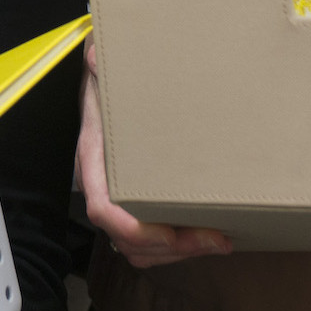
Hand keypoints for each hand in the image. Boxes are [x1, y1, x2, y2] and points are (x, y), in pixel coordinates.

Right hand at [78, 65, 232, 266]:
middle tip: (216, 239)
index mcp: (92, 160)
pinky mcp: (134, 202)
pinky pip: (147, 242)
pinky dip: (175, 249)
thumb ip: (100, 65)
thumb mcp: (103, 71)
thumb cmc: (108, 85)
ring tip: (218, 242)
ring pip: (137, 248)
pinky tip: (206, 236)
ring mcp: (117, 198)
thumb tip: (96, 56)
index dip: (135, 230)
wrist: (103, 88)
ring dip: (177, 254)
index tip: (172, 234)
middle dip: (172, 248)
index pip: (103, 209)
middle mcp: (102, 186)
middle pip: (127, 240)